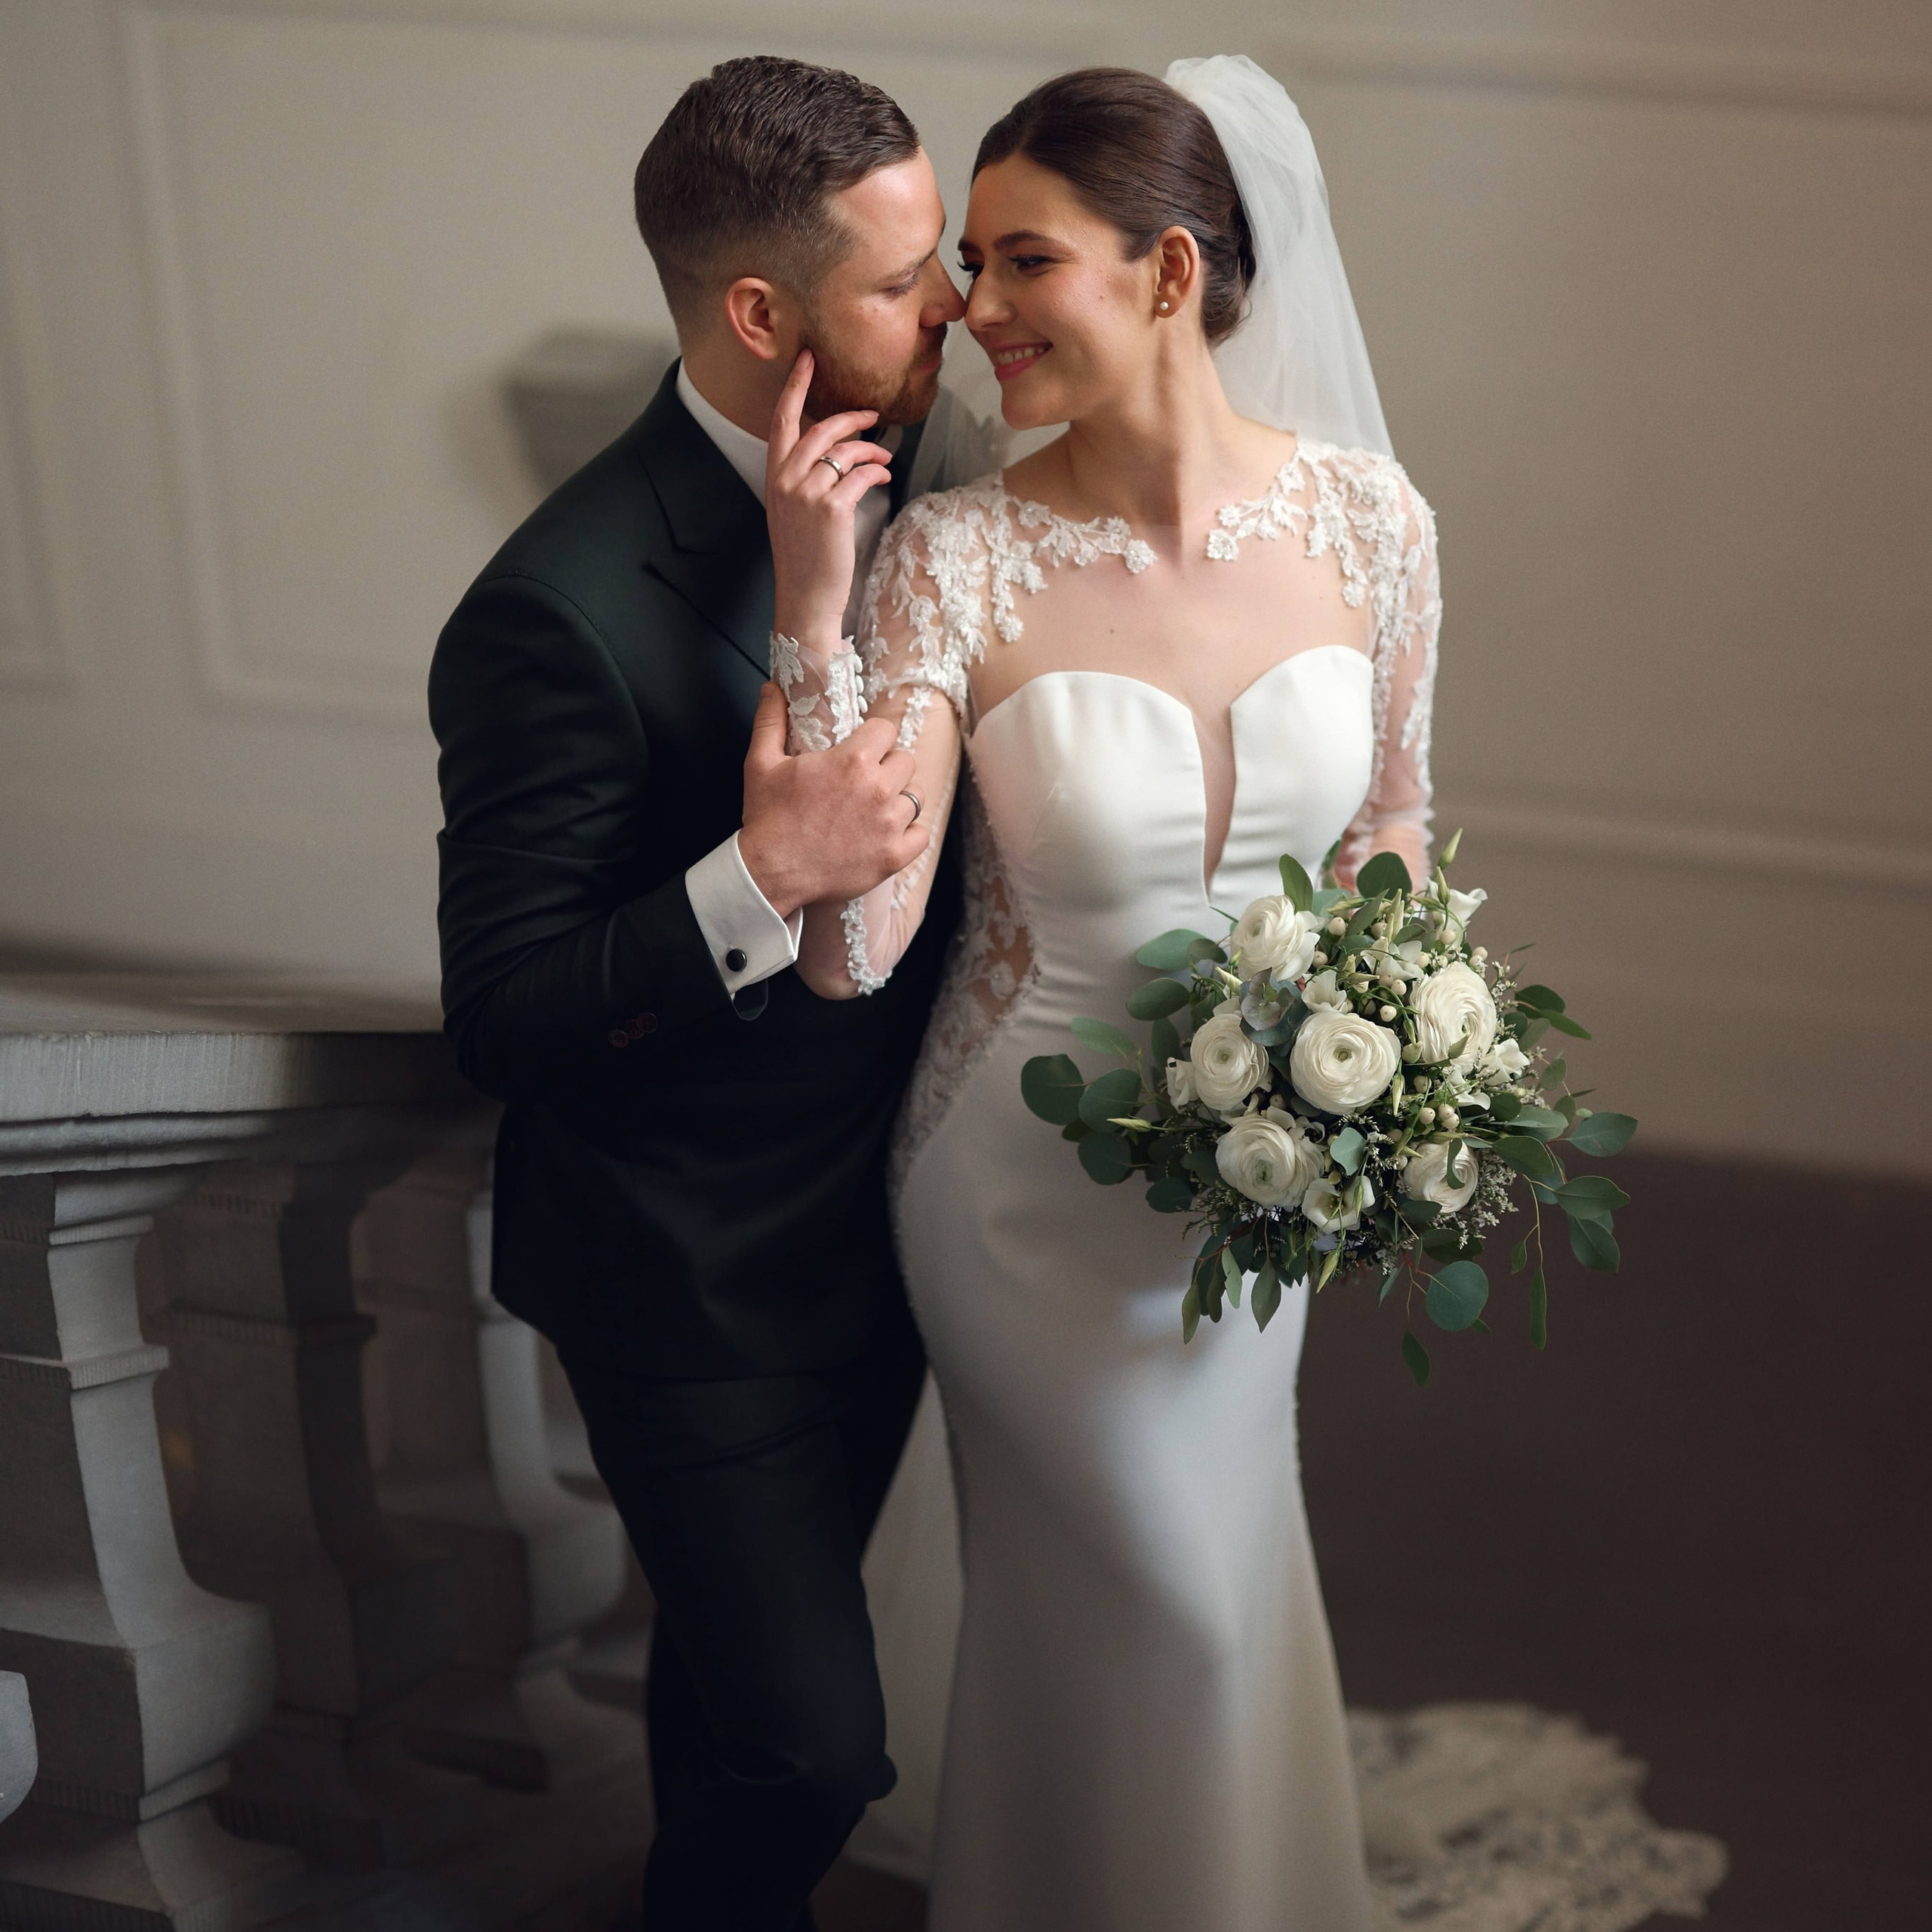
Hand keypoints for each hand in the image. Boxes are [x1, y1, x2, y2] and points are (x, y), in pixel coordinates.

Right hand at [738, 684, 928, 916]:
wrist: (770, 872)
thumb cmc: (768, 818)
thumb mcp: (761, 763)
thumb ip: (770, 720)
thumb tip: (772, 688)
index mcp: (853, 760)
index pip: (886, 730)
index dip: (873, 738)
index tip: (862, 750)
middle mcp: (879, 789)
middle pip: (906, 761)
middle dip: (888, 767)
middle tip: (865, 781)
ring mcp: (890, 825)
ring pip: (915, 797)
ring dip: (899, 799)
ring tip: (875, 808)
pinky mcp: (894, 856)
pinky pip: (922, 835)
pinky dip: (909, 834)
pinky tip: (888, 833)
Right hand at [766, 350, 891, 643]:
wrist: (805, 596)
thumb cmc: (804, 557)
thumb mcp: (791, 512)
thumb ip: (803, 480)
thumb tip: (837, 457)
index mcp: (774, 476)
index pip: (781, 419)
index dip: (795, 385)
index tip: (807, 358)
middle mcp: (787, 479)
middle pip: (821, 428)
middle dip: (852, 417)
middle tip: (874, 415)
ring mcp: (808, 493)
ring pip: (846, 451)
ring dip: (872, 449)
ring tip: (884, 457)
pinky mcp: (832, 508)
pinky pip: (861, 474)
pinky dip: (877, 470)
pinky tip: (885, 474)